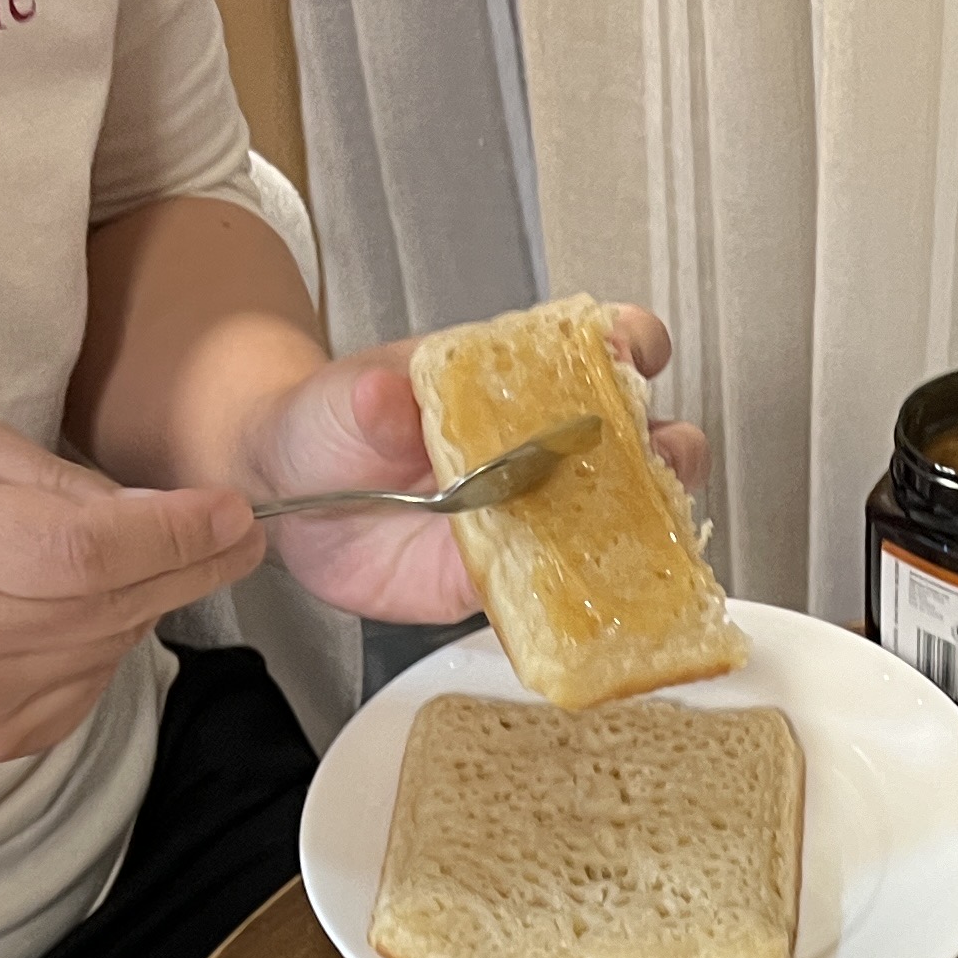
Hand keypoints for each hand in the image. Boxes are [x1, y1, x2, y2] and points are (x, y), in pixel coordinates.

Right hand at [0, 415, 260, 759]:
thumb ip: (53, 474)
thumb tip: (161, 513)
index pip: (80, 549)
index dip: (172, 536)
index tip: (233, 514)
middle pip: (106, 604)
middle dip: (186, 566)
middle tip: (234, 535)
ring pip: (108, 646)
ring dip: (143, 601)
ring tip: (131, 562)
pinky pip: (91, 684)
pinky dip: (106, 642)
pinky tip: (75, 611)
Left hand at [242, 305, 711, 624]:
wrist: (291, 498)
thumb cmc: (329, 424)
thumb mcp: (343, 397)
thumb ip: (370, 398)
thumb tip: (383, 395)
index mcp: (516, 380)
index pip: (597, 349)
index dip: (633, 347)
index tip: (636, 356)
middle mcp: (545, 447)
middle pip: (639, 441)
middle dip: (666, 451)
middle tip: (654, 463)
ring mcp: (537, 515)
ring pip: (622, 522)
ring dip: (650, 531)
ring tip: (646, 537)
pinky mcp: (514, 579)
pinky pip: (569, 595)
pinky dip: (598, 605)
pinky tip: (607, 609)